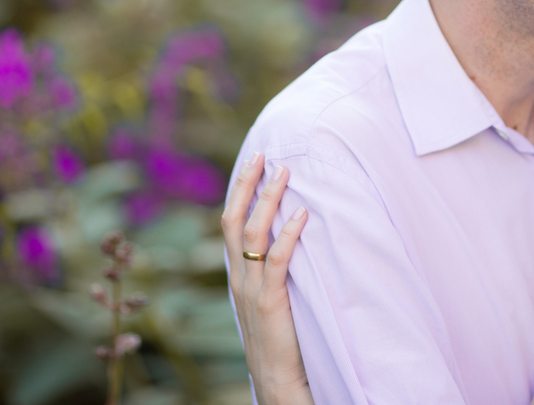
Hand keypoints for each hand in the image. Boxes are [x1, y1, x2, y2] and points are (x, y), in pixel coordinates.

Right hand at [222, 153, 314, 404]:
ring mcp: (251, 289)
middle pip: (234, 220)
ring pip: (253, 234)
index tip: (253, 163)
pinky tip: (302, 216)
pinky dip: (288, 235)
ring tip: (283, 173)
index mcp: (236, 274)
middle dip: (247, 184)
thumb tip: (287, 237)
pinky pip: (276, 261)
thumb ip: (269, 271)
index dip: (239, 191)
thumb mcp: (267, 297)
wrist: (275, 378)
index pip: (231, 223)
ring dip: (268, 200)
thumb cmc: (278, 338)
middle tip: (263, 155)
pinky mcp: (270, 301)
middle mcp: (238, 277)